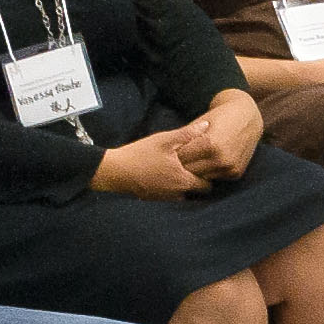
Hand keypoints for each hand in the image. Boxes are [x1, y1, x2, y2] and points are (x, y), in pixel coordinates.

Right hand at [88, 132, 212, 199]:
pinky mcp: (154, 198)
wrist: (114, 171)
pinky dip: (170, 186)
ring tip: (179, 168)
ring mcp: (165, 198)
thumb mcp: (165, 140)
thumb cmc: (140, 154)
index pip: (207, 186)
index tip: (206, 165)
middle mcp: (177, 194)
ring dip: (183, 183)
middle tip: (195, 165)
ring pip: (182, 193)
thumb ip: (187, 134)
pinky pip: (169, 194)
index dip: (209, 176)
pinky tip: (164, 173)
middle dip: (198, 180)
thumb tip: (206, 125)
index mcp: (184, 181)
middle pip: (196, 191)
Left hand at [167, 96, 258, 181]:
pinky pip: (214, 178)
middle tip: (172, 162)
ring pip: (201, 177)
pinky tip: (202, 166)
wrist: (247, 118)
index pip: (181, 156)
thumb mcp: (200, 123)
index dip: (172, 154)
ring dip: (194, 172)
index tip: (166, 154)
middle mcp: (221, 158)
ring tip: (186, 165)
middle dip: (181, 165)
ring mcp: (229, 168)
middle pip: (190, 170)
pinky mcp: (235, 173)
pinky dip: (207, 173)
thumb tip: (166, 151)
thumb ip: (185, 138)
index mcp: (209, 144)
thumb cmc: (219, 117)